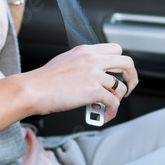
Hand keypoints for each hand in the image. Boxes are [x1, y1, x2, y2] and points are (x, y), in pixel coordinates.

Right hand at [19, 44, 137, 122]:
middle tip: (129, 88)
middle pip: (126, 63)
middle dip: (132, 77)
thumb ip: (82, 63)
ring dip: (117, 99)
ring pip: (121, 87)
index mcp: (86, 51)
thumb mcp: (65, 61)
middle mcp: (93, 59)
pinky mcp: (94, 90)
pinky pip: (113, 102)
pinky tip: (105, 115)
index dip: (121, 62)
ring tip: (109, 106)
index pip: (115, 49)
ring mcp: (95, 74)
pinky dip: (111, 111)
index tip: (120, 72)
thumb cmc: (44, 80)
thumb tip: (93, 74)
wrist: (33, 89)